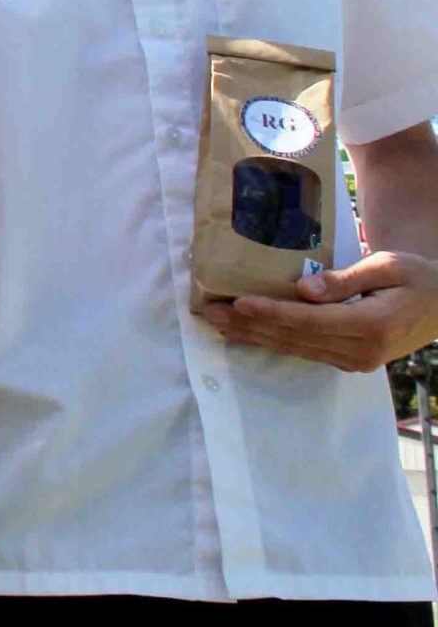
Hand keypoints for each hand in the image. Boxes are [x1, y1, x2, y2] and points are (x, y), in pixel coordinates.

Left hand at [199, 252, 437, 371]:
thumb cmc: (416, 277)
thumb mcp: (387, 266)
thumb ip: (346, 278)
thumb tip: (304, 289)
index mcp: (372, 325)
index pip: (310, 320)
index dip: (272, 313)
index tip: (239, 303)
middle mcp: (361, 349)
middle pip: (295, 338)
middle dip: (250, 326)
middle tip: (210, 312)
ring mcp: (356, 360)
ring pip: (296, 348)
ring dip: (255, 337)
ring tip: (218, 322)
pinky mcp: (351, 360)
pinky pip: (306, 351)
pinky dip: (274, 341)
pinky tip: (248, 332)